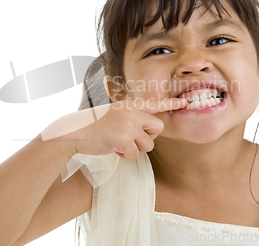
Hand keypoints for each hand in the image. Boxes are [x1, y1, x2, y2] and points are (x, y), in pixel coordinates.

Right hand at [70, 97, 186, 159]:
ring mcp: (128, 124)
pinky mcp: (124, 138)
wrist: (74, 131)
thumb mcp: (113, 114)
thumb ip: (130, 117)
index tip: (184, 102)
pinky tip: (113, 149)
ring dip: (135, 149)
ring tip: (118, 143)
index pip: (154, 104)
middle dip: (149, 137)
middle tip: (133, 139)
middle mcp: (131, 112)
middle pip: (158, 127)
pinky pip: (135, 154)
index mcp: (129, 105)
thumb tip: (145, 130)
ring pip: (148, 144)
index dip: (169, 103)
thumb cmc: (93, 125)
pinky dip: (125, 155)